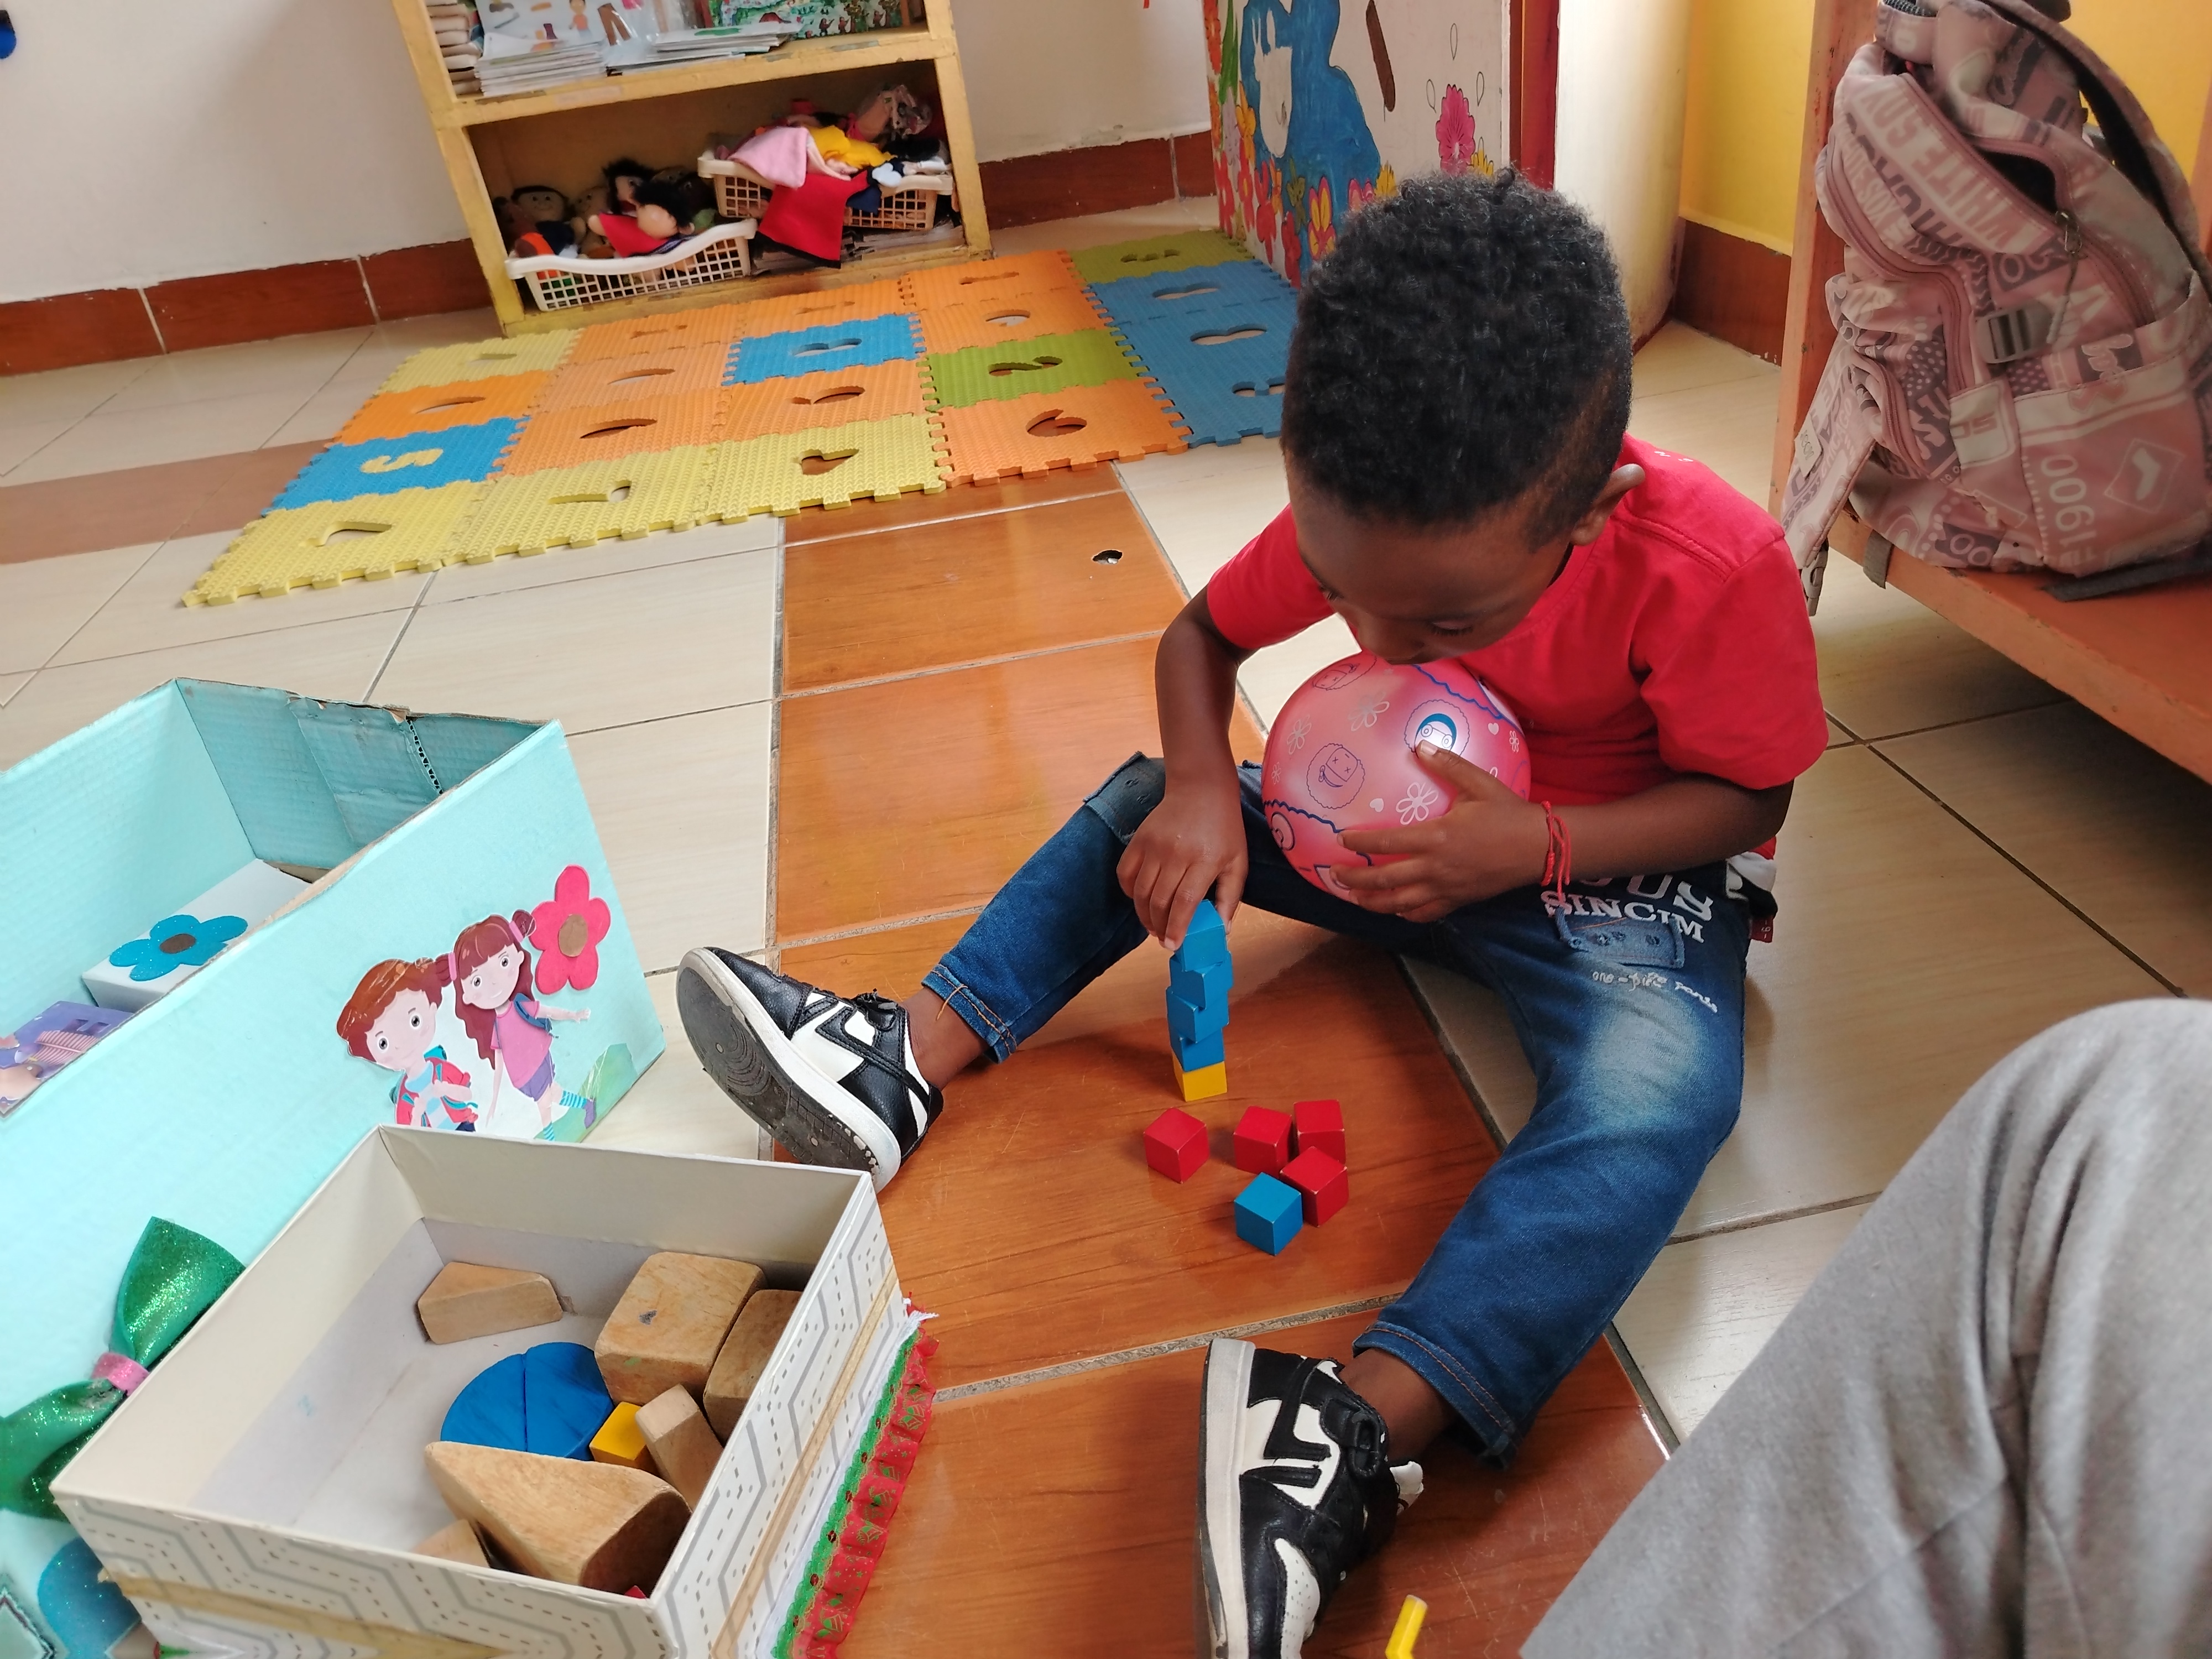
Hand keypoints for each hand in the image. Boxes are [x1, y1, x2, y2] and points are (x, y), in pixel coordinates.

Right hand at [1117, 778, 1247, 947]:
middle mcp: (1176, 853)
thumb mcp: (1237, 862)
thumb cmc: (1223, 828)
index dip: (1176, 927)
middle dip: (1158, 926)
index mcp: (1204, 860)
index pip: (1184, 902)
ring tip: (1152, 924)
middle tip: (1163, 937)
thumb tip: (1222, 930)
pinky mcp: (1139, 839)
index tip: (1172, 945)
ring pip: (1140, 892)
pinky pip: (1125, 873)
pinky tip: (1140, 899)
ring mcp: (1154, 845)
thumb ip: (1230, 897)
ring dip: (1143, 914)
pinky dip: (1129, 892)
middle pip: (1159, 900)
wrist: (1201, 789)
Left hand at [1333, 742, 1548, 922]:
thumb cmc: (1508, 813)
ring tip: (1354, 898)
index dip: (1360, 843)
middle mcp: (1436, 867)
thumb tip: (1419, 744)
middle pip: (1385, 879)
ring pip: (1400, 903)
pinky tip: (1395, 910)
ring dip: (1373, 902)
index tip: (1341, 839)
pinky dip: (1406, 914)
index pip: (1387, 843)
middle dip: (1356, 879)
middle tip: (1334, 875)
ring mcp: (1447, 888)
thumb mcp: (1479, 783)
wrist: (1540, 847)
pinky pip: (1426, 913)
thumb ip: (1447, 764)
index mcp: (1436, 837)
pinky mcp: (1459, 900)